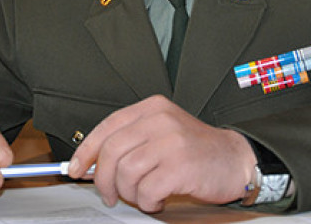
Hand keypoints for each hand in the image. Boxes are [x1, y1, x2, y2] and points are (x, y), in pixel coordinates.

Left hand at [68, 95, 255, 212]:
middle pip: (111, 151)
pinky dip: (147, 202)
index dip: (86, 150)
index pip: (107, 127)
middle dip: (103, 179)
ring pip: (126, 173)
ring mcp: (171, 142)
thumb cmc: (195, 150)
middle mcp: (160, 120)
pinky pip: (146, 190)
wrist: (234, 159)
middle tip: (110, 194)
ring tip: (144, 196)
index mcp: (152, 108)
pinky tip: (158, 200)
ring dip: (130, 194)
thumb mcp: (162, 132)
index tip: (76, 168)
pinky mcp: (180, 166)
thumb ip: (131, 141)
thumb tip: (91, 163)